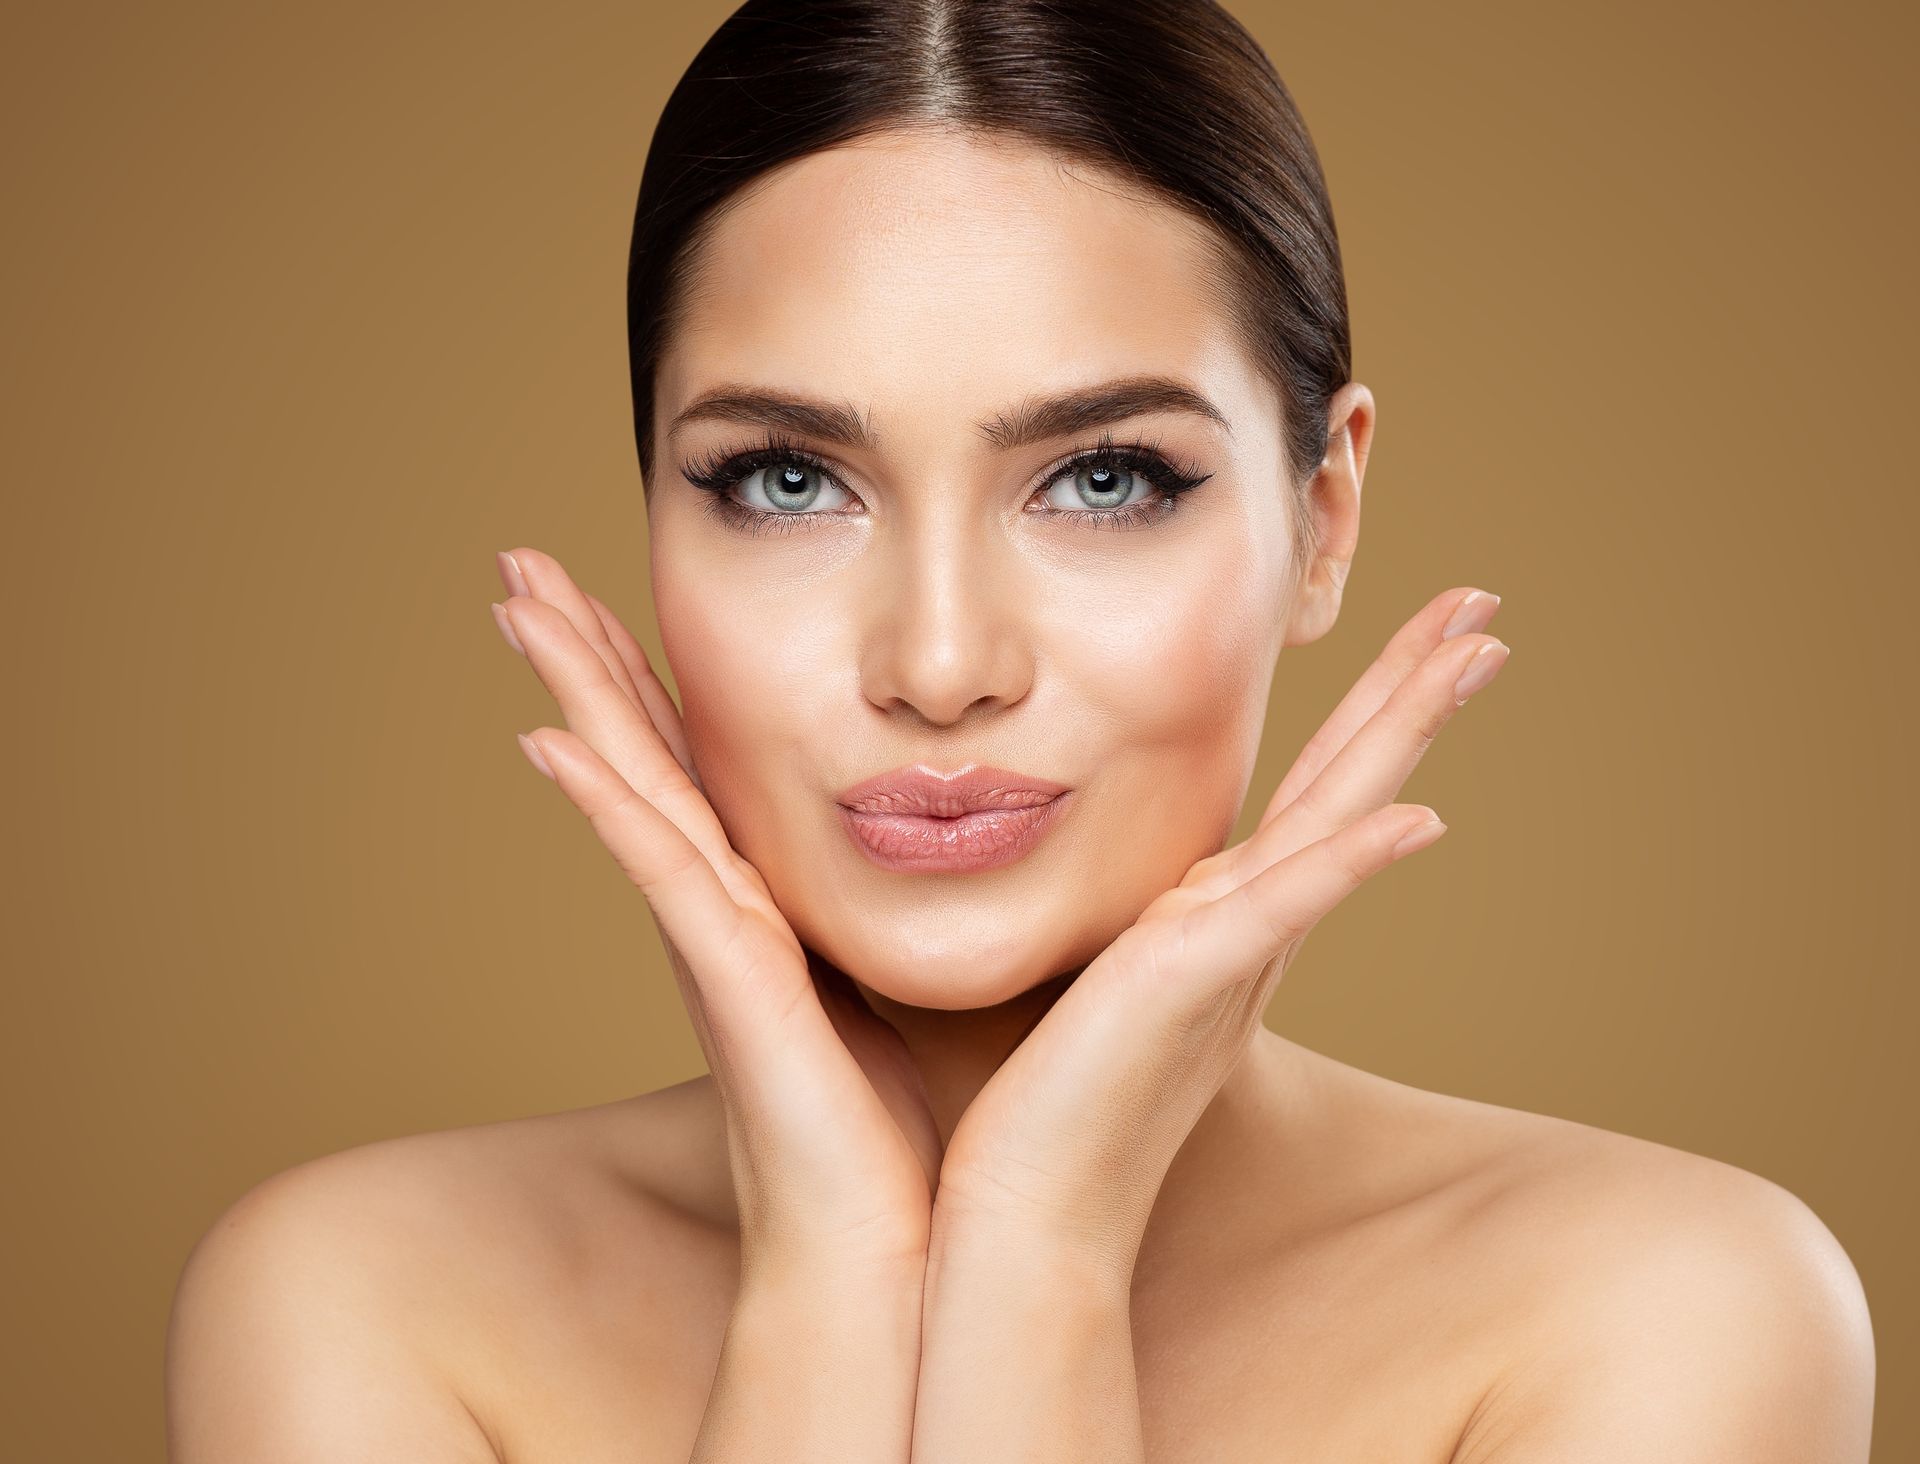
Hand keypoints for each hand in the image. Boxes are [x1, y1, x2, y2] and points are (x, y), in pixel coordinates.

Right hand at [490, 547, 942, 1282]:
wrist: (889, 1252)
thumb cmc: (907, 1132)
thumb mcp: (907, 980)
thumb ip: (910, 910)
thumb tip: (971, 843)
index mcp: (760, 906)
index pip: (695, 764)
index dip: (646, 678)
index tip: (611, 589)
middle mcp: (719, 912)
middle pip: (639, 752)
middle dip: (583, 651)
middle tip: (520, 559)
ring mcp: (713, 942)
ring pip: (630, 787)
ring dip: (574, 689)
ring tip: (515, 600)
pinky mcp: (729, 982)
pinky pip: (659, 872)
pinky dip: (604, 804)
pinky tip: (550, 738)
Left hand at [930, 586, 1510, 1279]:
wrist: (1028, 1209)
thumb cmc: (1047, 1101)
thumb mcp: (1095, 973)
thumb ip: (1127, 923)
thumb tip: (1099, 861)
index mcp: (1225, 920)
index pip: (1310, 794)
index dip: (1366, 714)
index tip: (1415, 638)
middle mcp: (1249, 928)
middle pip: (1350, 783)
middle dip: (1413, 690)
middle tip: (1481, 606)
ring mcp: (1234, 952)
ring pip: (1340, 817)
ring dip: (1406, 732)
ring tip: (1476, 651)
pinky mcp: (1195, 982)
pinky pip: (1289, 907)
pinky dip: (1353, 862)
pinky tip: (1419, 819)